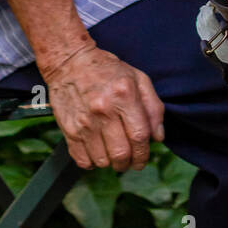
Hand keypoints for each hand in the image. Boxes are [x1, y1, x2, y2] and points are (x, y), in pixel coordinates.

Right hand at [43, 43, 164, 172]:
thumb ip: (153, 107)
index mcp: (124, 94)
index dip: (144, 154)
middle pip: (121, 153)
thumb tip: (158, 137)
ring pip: (102, 161)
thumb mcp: (137, 78)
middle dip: (129, 163)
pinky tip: (97, 152)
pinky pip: (83, 160)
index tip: (143, 159)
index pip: (140, 135)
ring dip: (111, 164)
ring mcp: (84, 121)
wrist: (70, 63)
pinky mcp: (68, 130)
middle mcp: (103, 109)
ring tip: (113, 155)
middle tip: (130, 162)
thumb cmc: (107, 70)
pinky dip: (92, 163)